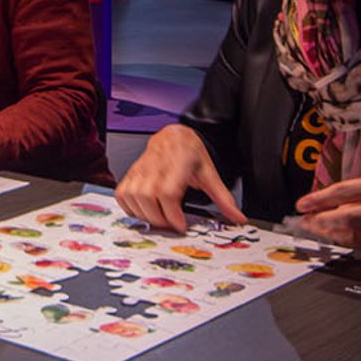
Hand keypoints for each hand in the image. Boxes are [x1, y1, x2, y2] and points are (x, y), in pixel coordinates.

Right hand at [115, 124, 247, 231]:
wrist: (174, 136)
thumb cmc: (191, 153)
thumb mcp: (211, 173)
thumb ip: (223, 198)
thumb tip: (238, 218)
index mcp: (179, 161)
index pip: (167, 191)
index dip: (171, 212)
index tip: (180, 225)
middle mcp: (157, 162)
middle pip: (147, 196)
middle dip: (158, 217)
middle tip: (171, 225)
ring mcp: (140, 167)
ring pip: (132, 195)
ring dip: (143, 214)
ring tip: (159, 219)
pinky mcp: (131, 172)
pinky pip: (122, 193)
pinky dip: (129, 207)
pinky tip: (143, 211)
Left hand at [292, 175, 360, 251]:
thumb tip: (333, 202)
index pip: (345, 191)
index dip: (320, 199)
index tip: (303, 204)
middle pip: (346, 217)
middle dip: (321, 221)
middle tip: (305, 221)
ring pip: (353, 234)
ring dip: (330, 233)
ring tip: (317, 230)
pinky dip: (347, 241)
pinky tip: (337, 238)